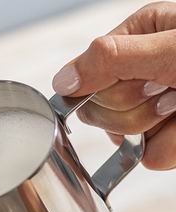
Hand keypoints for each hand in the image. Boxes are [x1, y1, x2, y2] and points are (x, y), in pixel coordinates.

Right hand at [52, 2, 175, 170]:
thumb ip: (111, 59)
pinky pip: (151, 156)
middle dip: (137, 105)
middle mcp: (140, 74)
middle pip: (101, 110)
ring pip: (125, 138)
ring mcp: (153, 109)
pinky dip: (175, 145)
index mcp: (136, 39)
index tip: (122, 87)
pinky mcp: (169, 138)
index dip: (96, 88)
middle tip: (171, 88)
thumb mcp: (172, 47)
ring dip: (161, 126)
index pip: (86, 74)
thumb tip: (62, 81)